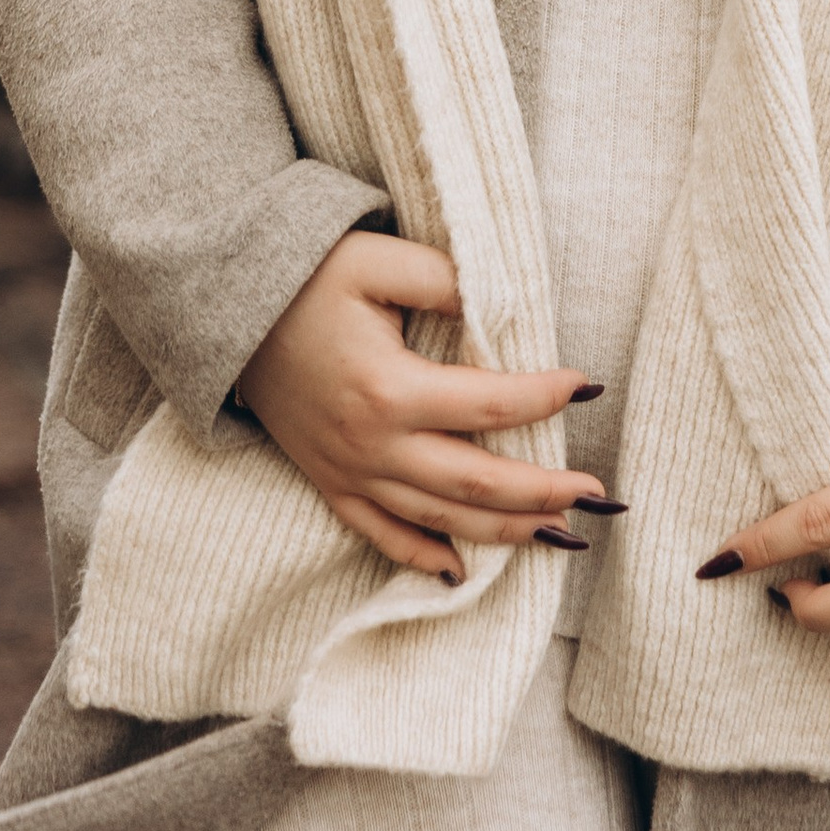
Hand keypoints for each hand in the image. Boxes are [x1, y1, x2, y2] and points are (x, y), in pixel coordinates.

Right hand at [236, 231, 604, 582]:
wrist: (230, 316)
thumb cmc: (310, 279)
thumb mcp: (376, 259)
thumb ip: (442, 278)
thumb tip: (496, 305)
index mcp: (389, 388)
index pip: (488, 403)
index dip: (544, 396)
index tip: (587, 384)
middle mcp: (373, 445)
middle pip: (474, 481)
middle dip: (542, 490)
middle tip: (598, 490)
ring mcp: (350, 474)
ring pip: (439, 520)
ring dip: (503, 531)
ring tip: (560, 531)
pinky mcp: (332, 485)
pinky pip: (383, 537)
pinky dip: (425, 558)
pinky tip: (464, 571)